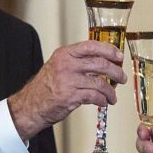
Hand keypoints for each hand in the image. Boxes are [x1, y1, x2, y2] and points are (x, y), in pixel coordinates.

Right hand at [8, 40, 125, 138]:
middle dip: (116, 72)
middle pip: (100, 64)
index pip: (92, 46)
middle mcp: (66, 65)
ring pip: (100, 82)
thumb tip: (104, 61)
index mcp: (65, 54)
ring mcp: (68, 80)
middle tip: (121, 77)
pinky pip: (94, 96)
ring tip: (113, 96)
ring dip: (110, 91)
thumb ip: (78, 61)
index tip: (119, 56)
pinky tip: (103, 102)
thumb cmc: (46, 87)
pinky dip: (102, 100)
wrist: (30, 105)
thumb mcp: (59, 66)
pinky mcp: (70, 96)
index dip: (109, 50)